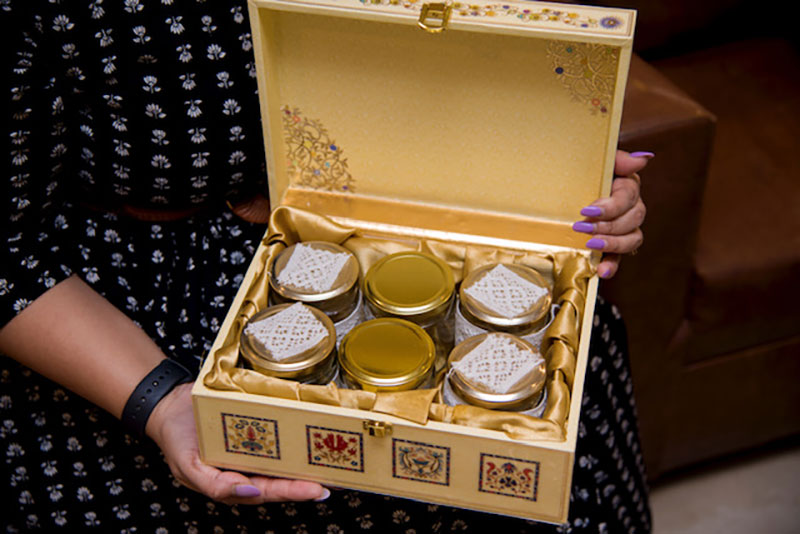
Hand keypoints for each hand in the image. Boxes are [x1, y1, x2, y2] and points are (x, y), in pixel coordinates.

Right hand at [146, 382, 328, 503]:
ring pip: (288, 456)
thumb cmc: (176, 439)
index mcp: (236, 482)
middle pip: (286, 476)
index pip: (270, 491)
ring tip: (337, 456)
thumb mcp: (186, 467)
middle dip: (313, 477)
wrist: (170, 404)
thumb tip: (249, 492)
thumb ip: (215, 485)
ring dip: (311, 457)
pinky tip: (314, 429)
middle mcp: (251, 466)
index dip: (294, 491)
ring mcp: (256, 446)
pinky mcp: (260, 425)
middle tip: (341, 475)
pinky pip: (281, 432)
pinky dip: (297, 432)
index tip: (317, 488)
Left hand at [572, 150, 651, 278]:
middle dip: (607, 225)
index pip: (628, 197)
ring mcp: (624, 229)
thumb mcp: (599, 160)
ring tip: (593, 245)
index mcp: (628, 186)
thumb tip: (642, 159)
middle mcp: (630, 208)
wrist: (566, 183)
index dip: (610, 206)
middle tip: (582, 228)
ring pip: (632, 239)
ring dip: (613, 244)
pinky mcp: (613, 245)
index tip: (587, 210)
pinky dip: (613, 265)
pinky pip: (619, 257)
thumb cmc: (582, 170)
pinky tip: (603, 271)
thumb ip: (619, 159)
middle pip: (632, 219)